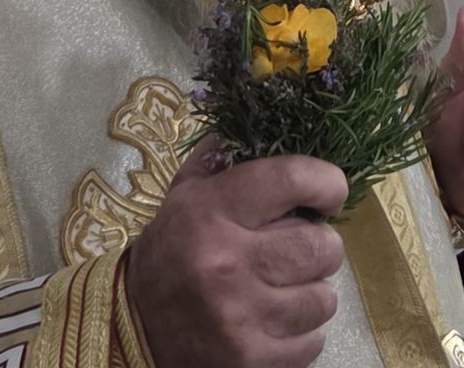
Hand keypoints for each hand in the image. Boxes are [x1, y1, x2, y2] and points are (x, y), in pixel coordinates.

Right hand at [126, 146, 346, 367]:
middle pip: (323, 247)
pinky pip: (312, 342)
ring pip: (323, 298)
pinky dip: (302, 331)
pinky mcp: (249, 362)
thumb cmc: (171, 248)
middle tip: (303, 245)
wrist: (133, 325)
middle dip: (323, 244)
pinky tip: (276, 319)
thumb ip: (225, 155)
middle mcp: (229, 264)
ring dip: (313, 290)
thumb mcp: (186, 192)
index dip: (327, 181)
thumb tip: (271, 119)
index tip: (330, 191)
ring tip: (286, 285)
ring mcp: (240, 319)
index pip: (293, 179)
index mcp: (214, 211)